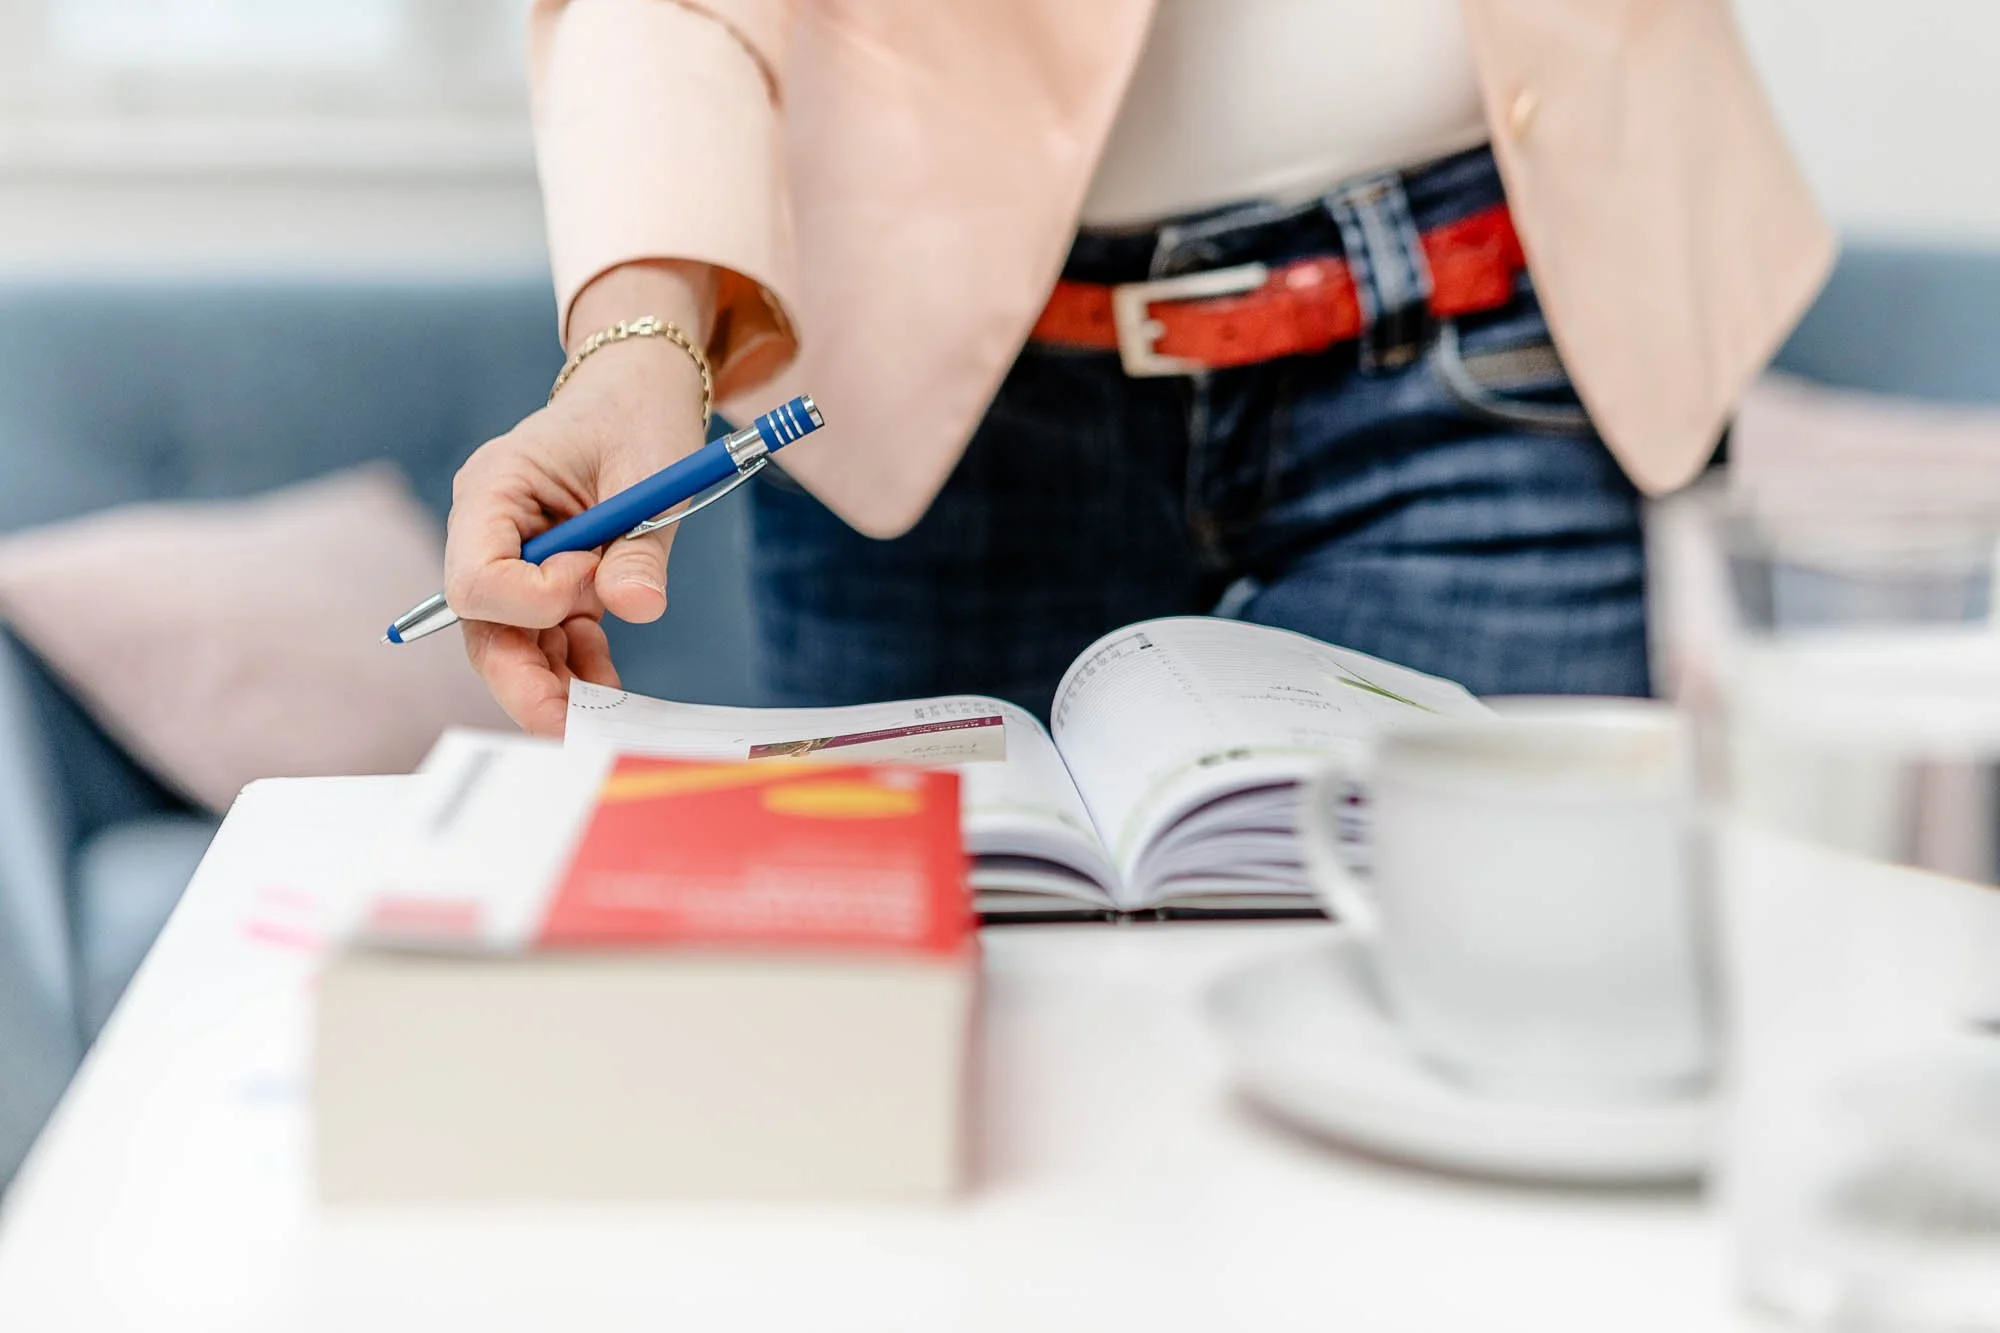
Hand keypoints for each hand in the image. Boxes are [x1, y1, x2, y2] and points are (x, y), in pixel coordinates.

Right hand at [445, 262, 716, 735]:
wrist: (641, 391)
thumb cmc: (641, 412)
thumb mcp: (654, 470)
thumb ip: (640, 543)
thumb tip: (637, 609)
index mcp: (494, 488)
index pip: (478, 577)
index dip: (532, 599)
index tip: (591, 574)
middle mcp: (489, 529)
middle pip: (483, 626)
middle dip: (524, 681)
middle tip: (574, 730)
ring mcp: (513, 559)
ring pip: (510, 643)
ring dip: (553, 683)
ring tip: (604, 712)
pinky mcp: (543, 581)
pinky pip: (544, 638)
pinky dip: (574, 667)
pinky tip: (608, 682)